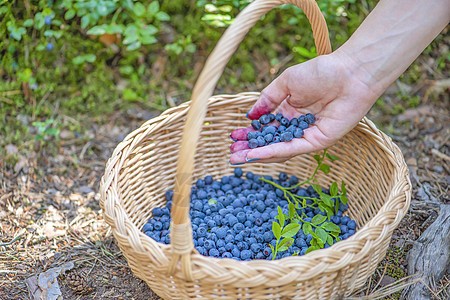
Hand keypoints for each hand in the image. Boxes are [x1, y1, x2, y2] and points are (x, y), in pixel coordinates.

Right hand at [229, 52, 379, 163]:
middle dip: (250, 148)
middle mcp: (297, 126)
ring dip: (257, 155)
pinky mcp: (317, 141)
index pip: (266, 127)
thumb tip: (249, 115)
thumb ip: (267, 99)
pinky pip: (292, 149)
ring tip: (237, 158)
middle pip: (270, 141)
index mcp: (290, 111)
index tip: (233, 136)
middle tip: (231, 154)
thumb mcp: (286, 83)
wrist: (349, 73)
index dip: (249, 133)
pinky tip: (256, 154)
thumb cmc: (320, 72)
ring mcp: (307, 135)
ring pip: (278, 149)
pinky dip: (273, 152)